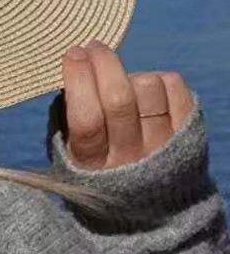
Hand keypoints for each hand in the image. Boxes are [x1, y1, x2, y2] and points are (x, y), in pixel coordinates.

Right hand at [60, 39, 194, 169]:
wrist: (147, 206)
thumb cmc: (96, 167)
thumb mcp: (68, 153)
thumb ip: (66, 117)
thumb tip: (73, 69)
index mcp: (91, 164)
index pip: (86, 117)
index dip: (79, 79)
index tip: (72, 54)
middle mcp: (128, 159)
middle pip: (119, 99)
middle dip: (103, 62)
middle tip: (93, 47)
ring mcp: (160, 149)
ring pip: (148, 89)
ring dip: (130, 74)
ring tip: (121, 79)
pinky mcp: (187, 137)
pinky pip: (175, 89)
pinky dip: (159, 77)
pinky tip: (145, 85)